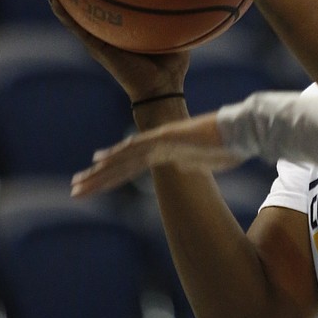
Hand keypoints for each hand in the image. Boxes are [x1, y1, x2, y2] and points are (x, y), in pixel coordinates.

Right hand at [48, 0, 188, 101]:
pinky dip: (65, 14)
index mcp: (129, 33)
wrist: (161, 88)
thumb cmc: (171, 66)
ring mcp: (102, 41)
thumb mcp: (176, 36)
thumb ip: (177, 20)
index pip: (116, 12)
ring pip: (80, 19)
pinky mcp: (97, 48)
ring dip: (68, 2)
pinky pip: (78, 28)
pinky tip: (53, 0)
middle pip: (95, 13)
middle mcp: (113, 36)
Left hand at [71, 112, 245, 196]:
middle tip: (76, 187)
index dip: (113, 169)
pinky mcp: (165, 137)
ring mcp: (160, 140)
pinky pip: (135, 150)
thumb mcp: (210, 161)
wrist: (241, 130)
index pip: (133, 162)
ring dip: (99, 174)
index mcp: (169, 150)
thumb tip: (180, 167)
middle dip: (98, 177)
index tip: (95, 173)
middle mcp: (159, 143)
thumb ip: (192, 163)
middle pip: (122, 162)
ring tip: (78, 185)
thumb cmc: (232, 145)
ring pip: (122, 158)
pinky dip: (116, 157)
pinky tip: (98, 163)